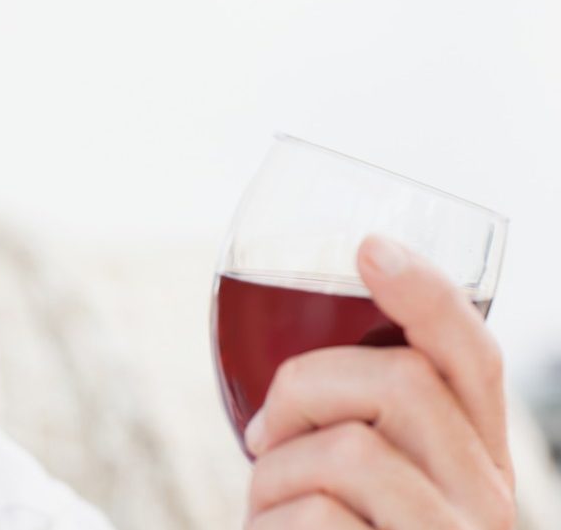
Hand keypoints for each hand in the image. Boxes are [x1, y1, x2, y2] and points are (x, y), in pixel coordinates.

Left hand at [242, 235, 515, 528]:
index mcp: (474, 461)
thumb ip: (353, 423)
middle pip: (404, 381)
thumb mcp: (351, 485)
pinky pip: (318, 515)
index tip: (369, 247)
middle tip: (264, 437)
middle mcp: (485, 498)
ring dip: (276, 471)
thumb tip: (295, 352)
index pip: (473, 359)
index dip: (427, 296)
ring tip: (268, 509)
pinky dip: (269, 524)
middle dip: (303, 387)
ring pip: (353, 449)